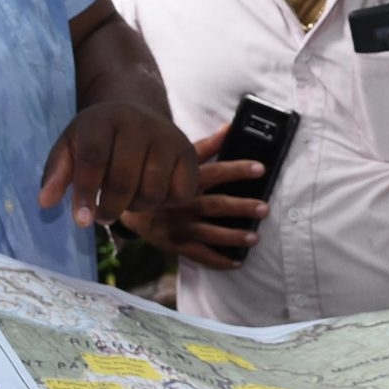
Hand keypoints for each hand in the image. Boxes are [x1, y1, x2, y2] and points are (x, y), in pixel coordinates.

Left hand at [38, 101, 197, 227]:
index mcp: (103, 119)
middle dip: (109, 208)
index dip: (85, 193)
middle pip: (124, 180)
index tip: (80, 220)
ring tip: (126, 200)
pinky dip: (166, 203)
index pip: (93, 160)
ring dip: (136, 207)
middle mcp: (138, 123)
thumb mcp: (70, 146)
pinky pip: (181, 193)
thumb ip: (56, 173)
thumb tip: (45, 203)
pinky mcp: (188, 151)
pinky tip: (152, 192)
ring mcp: (167, 136)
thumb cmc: (97, 136)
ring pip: (153, 191)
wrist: (136, 111)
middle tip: (102, 215)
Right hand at [121, 126, 269, 270]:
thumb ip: (206, 146)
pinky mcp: (175, 244)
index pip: (215, 173)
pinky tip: (237, 261)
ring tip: (255, 237)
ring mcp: (178, 226)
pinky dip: (218, 261)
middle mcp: (182, 203)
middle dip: (241, 207)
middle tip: (264, 208)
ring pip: (209, 233)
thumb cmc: (159, 177)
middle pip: (215, 205)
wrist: (124, 203)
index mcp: (184, 180)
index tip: (260, 168)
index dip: (237, 170)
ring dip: (233, 236)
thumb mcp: (176, 158)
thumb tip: (229, 127)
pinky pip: (199, 255)